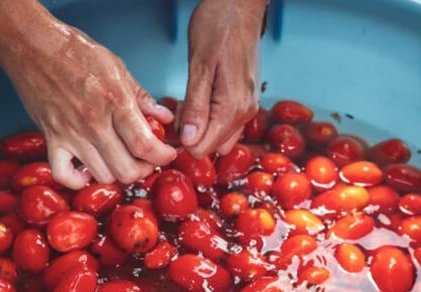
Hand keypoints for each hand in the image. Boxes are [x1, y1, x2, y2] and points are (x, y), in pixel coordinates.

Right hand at [0, 21, 176, 188]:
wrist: (33, 45)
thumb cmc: (75, 52)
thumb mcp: (117, 67)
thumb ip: (141, 97)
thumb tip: (164, 117)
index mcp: (115, 102)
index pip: (145, 145)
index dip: (163, 156)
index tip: (167, 153)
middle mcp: (94, 123)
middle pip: (127, 170)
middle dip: (143, 169)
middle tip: (146, 159)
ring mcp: (71, 134)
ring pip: (103, 176)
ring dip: (116, 174)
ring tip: (119, 160)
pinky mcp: (51, 139)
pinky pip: (64, 175)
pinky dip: (78, 180)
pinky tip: (87, 169)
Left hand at [177, 0, 265, 157]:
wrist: (239, 5)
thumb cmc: (218, 25)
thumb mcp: (200, 65)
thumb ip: (195, 106)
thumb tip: (188, 139)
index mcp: (232, 108)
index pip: (202, 149)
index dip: (181, 139)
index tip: (172, 119)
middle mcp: (244, 113)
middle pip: (212, 148)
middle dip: (191, 136)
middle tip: (180, 108)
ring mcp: (247, 107)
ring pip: (220, 138)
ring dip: (201, 129)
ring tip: (191, 101)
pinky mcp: (246, 100)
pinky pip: (227, 125)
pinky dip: (211, 120)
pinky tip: (202, 100)